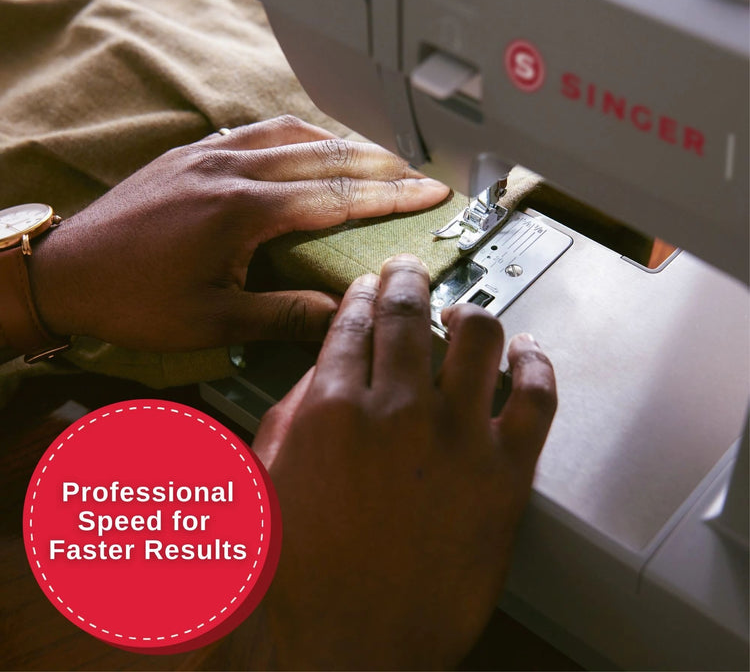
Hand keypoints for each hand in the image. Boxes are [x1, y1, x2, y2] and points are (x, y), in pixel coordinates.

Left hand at [28, 116, 448, 350]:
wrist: (67, 272)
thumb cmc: (131, 299)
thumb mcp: (213, 321)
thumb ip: (283, 315)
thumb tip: (339, 316)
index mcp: (241, 210)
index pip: (337, 195)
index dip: (391, 195)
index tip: (429, 192)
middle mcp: (229, 170)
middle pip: (326, 155)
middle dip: (382, 163)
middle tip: (420, 171)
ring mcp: (209, 156)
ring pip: (294, 133)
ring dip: (343, 143)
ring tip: (378, 158)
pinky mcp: (193, 154)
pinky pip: (258, 131)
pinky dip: (297, 135)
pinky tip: (310, 147)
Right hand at [252, 255, 556, 669]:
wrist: (351, 648)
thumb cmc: (304, 581)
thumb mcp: (269, 482)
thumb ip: (293, 416)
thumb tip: (323, 374)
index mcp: (333, 409)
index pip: (354, 325)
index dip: (362, 297)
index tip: (368, 290)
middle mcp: (397, 410)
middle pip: (408, 313)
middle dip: (406, 281)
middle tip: (410, 273)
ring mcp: (457, 438)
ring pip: (477, 336)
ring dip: (469, 311)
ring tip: (465, 310)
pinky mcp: (506, 474)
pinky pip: (536, 396)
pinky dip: (536, 363)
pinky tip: (527, 351)